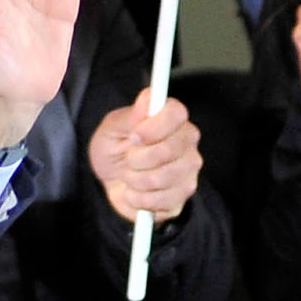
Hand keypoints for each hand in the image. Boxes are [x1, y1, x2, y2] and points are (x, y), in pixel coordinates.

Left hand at [90, 90, 202, 219]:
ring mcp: (189, 169)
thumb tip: (148, 99)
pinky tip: (136, 192)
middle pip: (168, 150)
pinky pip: (161, 201)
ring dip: (135, 180)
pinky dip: (139, 199)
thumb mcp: (112, 128)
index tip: (134, 136)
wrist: (113, 181)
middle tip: (128, 159)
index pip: (176, 113)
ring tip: (130, 176)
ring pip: (162, 178)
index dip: (154, 127)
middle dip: (136, 159)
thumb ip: (130, 115)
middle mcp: (187, 140)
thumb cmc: (114, 148)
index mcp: (171, 117)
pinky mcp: (183, 194)